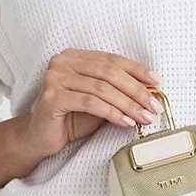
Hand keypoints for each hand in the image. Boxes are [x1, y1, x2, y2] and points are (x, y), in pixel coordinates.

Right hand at [21, 48, 161, 157]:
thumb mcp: (99, 101)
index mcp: (75, 57)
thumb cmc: (70, 119)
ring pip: (101, 88)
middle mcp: (63, 62)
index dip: (137, 70)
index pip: (112, 59)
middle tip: (154, 106)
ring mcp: (55, 78)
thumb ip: (117, 92)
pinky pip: (90, 103)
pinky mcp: (52, 97)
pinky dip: (112, 113)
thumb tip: (150, 91)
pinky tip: (125, 122)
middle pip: (108, 72)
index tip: (157, 83)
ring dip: (128, 104)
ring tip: (144, 117)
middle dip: (136, 90)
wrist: (39, 138)